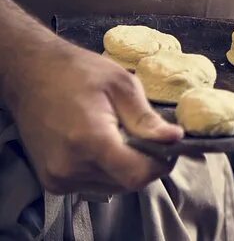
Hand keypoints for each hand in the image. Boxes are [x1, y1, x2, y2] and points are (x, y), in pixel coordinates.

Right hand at [5, 42, 182, 193]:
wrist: (32, 74)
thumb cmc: (78, 72)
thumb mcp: (122, 85)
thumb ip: (147, 118)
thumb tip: (175, 138)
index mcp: (90, 140)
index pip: (137, 174)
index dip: (161, 164)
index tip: (170, 147)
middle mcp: (71, 166)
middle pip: (127, 183)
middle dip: (146, 163)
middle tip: (150, 138)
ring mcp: (59, 178)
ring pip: (113, 186)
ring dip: (126, 168)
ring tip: (124, 137)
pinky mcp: (53, 181)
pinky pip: (93, 185)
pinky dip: (107, 171)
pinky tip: (105, 145)